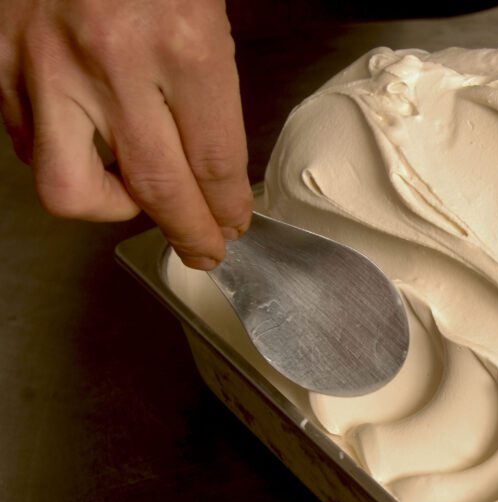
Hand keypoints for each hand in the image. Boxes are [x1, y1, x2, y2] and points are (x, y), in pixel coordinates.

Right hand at [0, 0, 250, 268]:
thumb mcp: (202, 12)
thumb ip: (207, 91)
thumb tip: (211, 172)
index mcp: (180, 43)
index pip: (213, 161)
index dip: (226, 207)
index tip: (233, 226)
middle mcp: (110, 62)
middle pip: (155, 188)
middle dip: (187, 231)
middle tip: (203, 247)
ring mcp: (43, 66)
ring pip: (71, 188)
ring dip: (111, 207)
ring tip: (133, 195)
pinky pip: (28, 146)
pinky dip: (62, 160)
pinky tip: (87, 148)